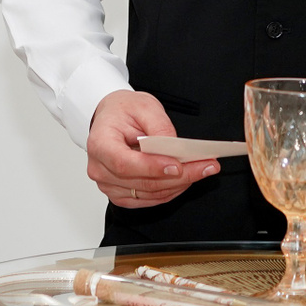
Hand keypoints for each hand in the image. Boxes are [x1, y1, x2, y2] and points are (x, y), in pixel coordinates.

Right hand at [86, 90, 221, 208]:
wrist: (112, 118)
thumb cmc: (123, 111)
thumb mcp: (144, 106)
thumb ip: (159, 128)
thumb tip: (175, 150)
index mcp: (100, 144)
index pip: (124, 163)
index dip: (152, 168)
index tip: (178, 166)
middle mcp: (100, 169)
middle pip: (141, 182)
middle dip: (178, 176)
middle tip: (206, 166)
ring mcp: (108, 185)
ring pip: (149, 194)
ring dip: (178, 185)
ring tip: (202, 170)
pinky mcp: (120, 194)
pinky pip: (148, 199)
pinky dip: (170, 191)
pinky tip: (186, 178)